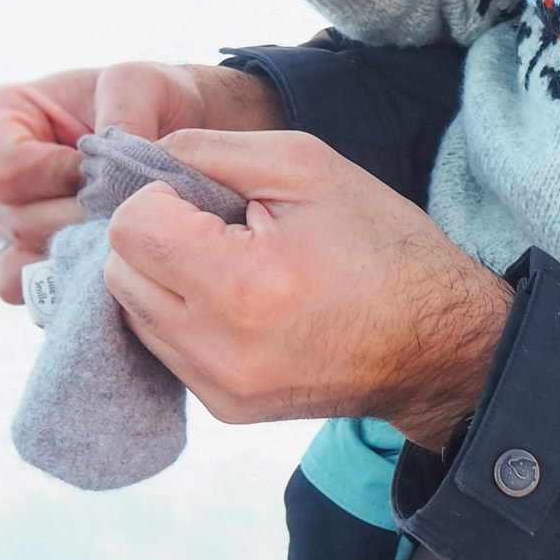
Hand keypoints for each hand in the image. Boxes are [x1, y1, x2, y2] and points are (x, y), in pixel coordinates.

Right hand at [0, 62, 284, 302]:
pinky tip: (117, 264)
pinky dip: (80, 286)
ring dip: (80, 259)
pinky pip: (37, 298)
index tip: (107, 167)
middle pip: (16, 224)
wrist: (171, 132)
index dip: (62, 177)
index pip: (4, 172)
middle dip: (83, 220)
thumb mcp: (140, 83)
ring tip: (122, 234)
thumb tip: (110, 173)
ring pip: (19, 270)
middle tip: (133, 208)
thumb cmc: (147, 98)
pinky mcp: (25, 268)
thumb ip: (123, 116)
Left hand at [104, 130, 513, 448]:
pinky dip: (182, 312)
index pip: (129, 228)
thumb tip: (138, 156)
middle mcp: (219, 350)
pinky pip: (162, 346)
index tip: (204, 193)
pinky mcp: (223, 409)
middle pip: (120, 271)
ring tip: (230, 260)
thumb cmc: (383, 245)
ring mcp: (218, 389)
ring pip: (133, 311)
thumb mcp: (308, 166)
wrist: (438, 347)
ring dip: (164, 274)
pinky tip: (236, 298)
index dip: (158, 194)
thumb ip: (210, 150)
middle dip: (154, 234)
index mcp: (243, 285)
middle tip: (218, 224)